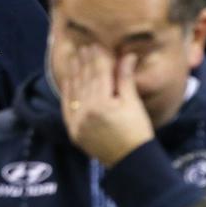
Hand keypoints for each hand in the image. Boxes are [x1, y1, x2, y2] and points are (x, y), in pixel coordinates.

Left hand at [60, 45, 153, 166]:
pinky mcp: (73, 130)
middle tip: (83, 46)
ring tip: (74, 57)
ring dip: (74, 72)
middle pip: (85, 80)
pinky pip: (68, 106)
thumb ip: (125, 78)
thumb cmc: (137, 131)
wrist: (132, 162)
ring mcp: (77, 122)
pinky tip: (67, 78)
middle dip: (85, 62)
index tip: (95, 44)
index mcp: (103, 104)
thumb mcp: (133, 103)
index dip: (97, 58)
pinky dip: (67, 91)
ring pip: (75, 91)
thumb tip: (127, 55)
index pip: (99, 74)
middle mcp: (87, 112)